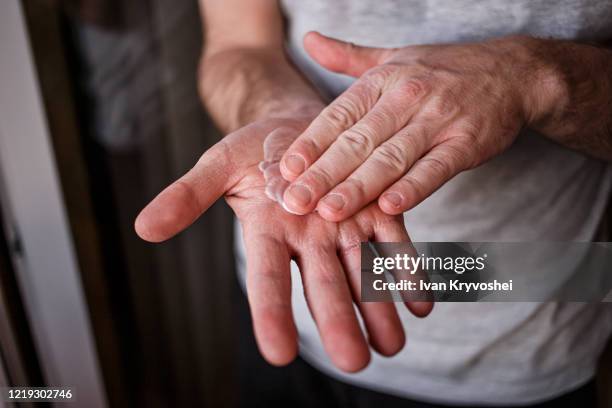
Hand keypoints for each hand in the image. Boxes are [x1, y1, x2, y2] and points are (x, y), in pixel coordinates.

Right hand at [134, 117, 432, 371]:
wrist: (299, 126)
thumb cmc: (254, 149)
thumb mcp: (218, 165)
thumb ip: (188, 196)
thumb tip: (142, 228)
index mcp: (268, 232)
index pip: (265, 279)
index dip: (270, 314)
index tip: (277, 353)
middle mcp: (308, 240)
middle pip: (322, 286)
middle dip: (337, 323)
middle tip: (355, 361)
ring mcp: (345, 229)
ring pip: (362, 274)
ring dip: (379, 310)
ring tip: (394, 345)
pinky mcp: (377, 211)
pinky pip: (394, 245)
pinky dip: (408, 273)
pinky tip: (422, 303)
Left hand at [279, 32, 535, 220]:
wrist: (512, 73)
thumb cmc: (443, 70)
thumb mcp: (393, 58)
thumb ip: (347, 56)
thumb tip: (309, 39)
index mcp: (383, 80)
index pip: (338, 115)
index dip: (311, 144)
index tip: (285, 170)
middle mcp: (407, 97)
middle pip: (357, 141)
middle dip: (323, 174)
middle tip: (295, 201)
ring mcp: (438, 120)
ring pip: (391, 157)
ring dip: (359, 186)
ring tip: (329, 211)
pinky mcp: (467, 142)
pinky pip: (435, 168)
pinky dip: (413, 188)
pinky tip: (389, 206)